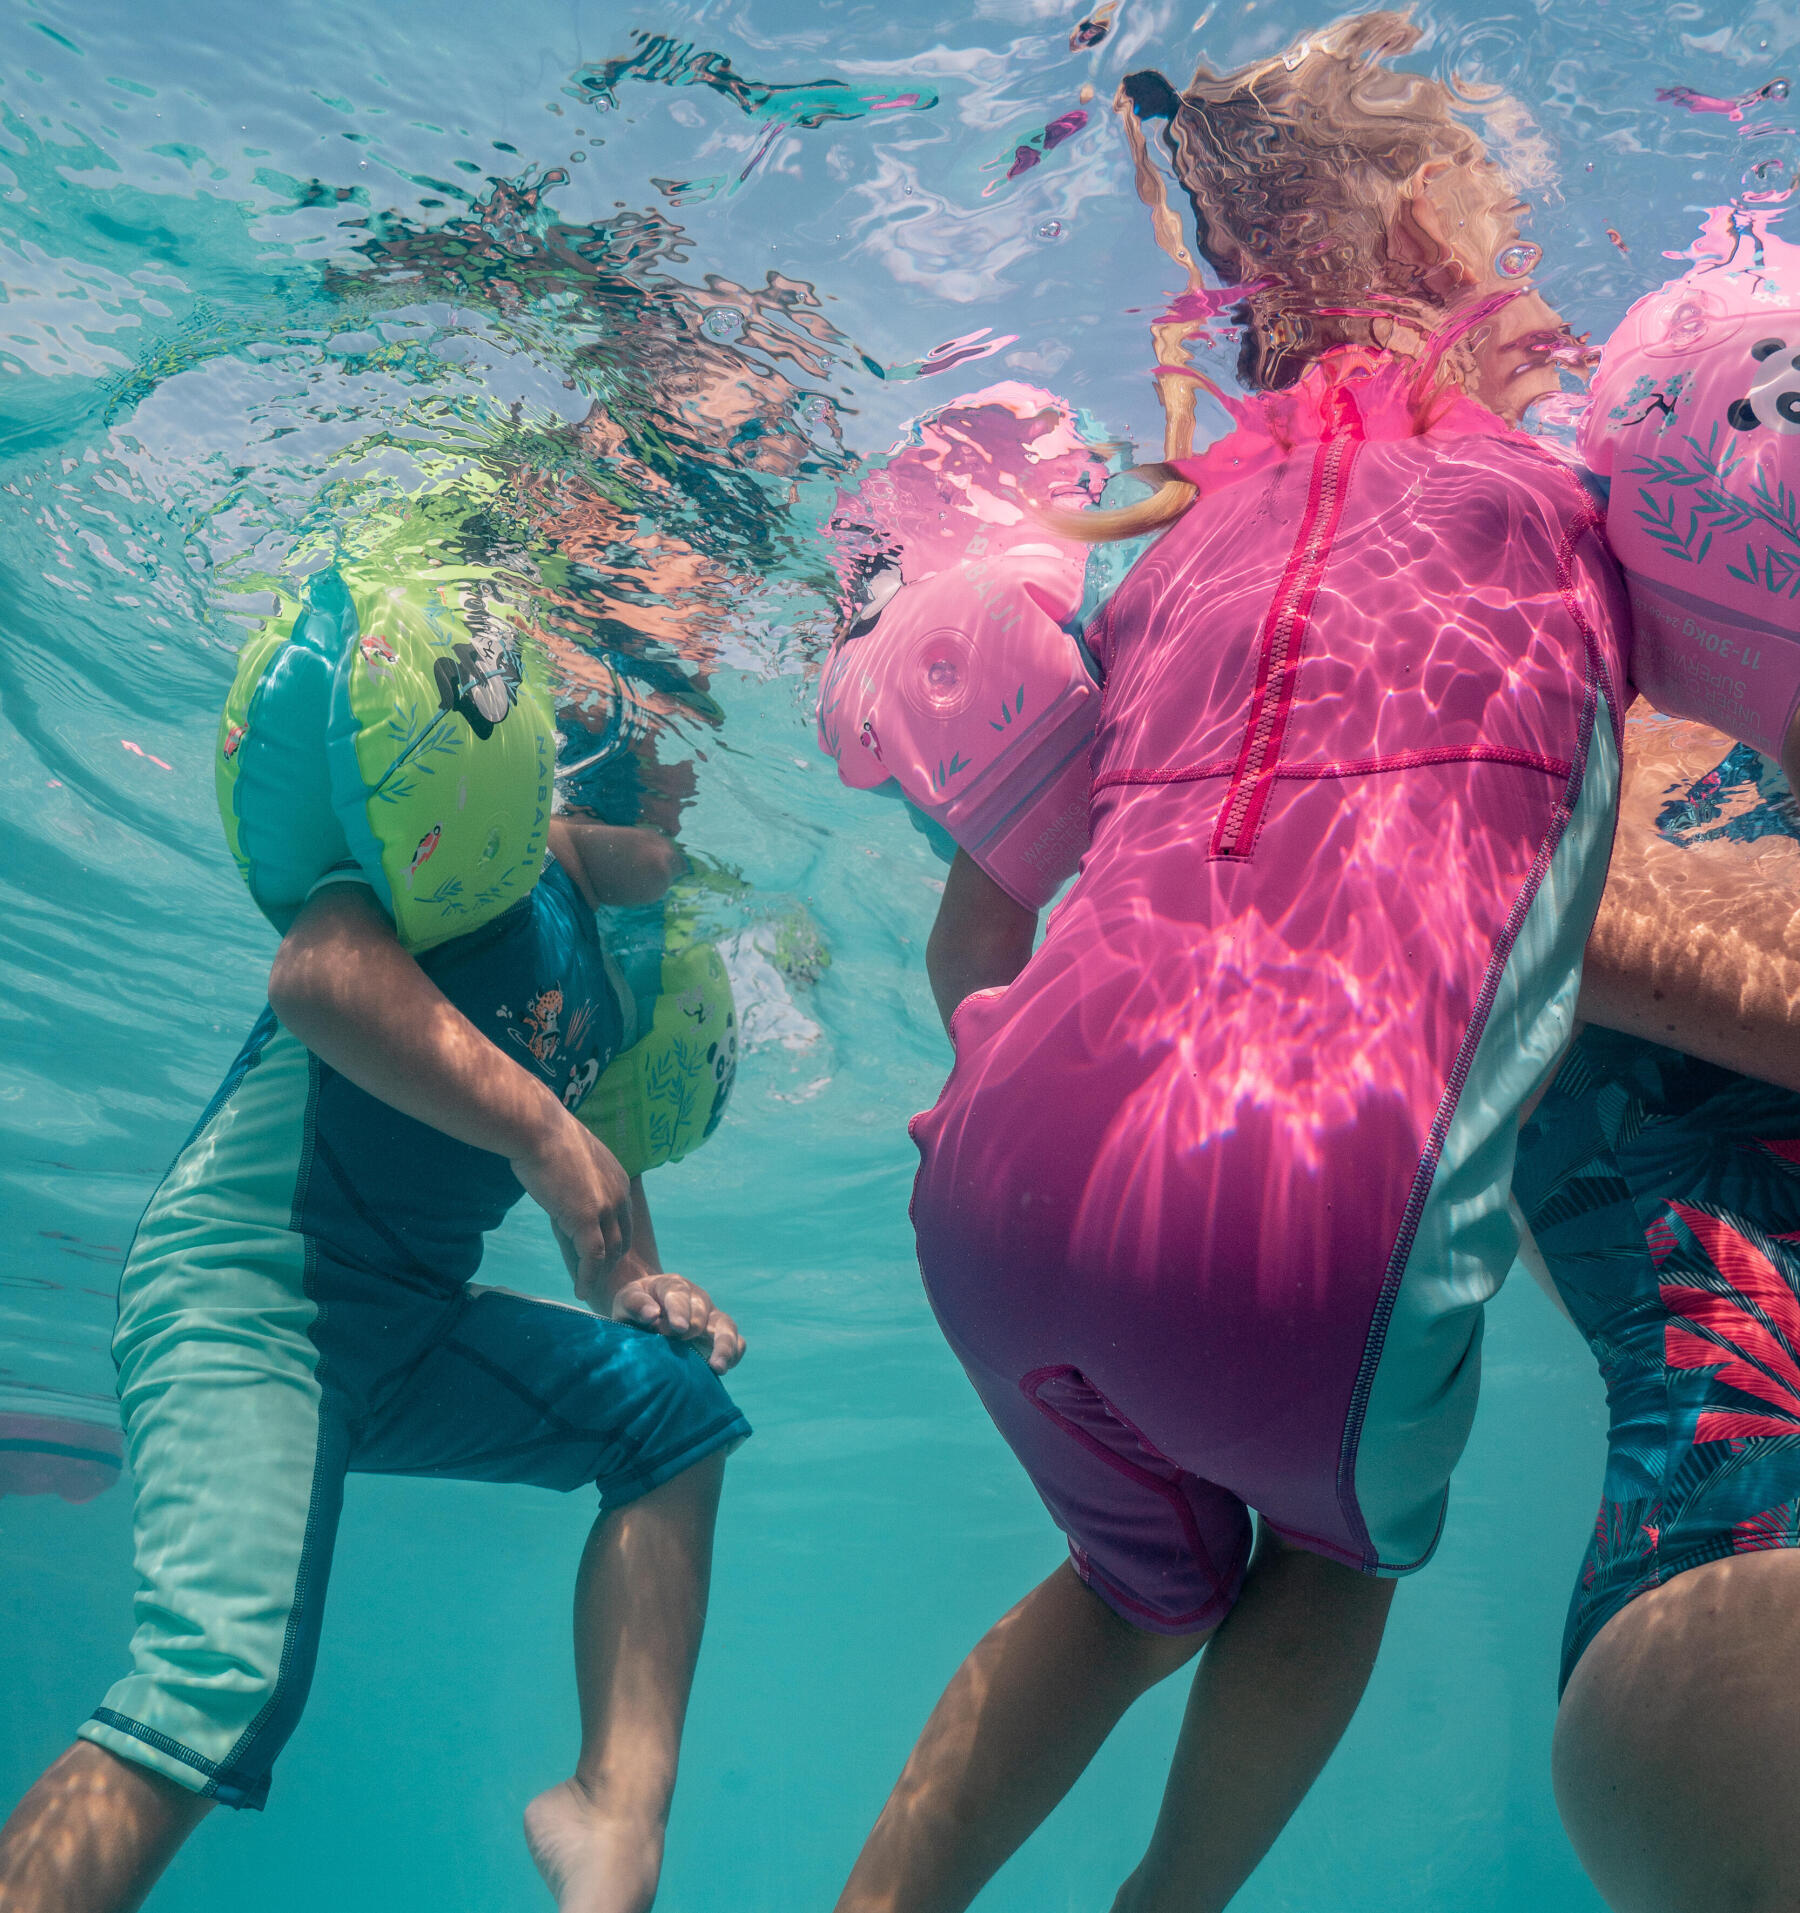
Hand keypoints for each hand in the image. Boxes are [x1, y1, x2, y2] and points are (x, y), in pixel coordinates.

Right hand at [511, 1111, 633, 1298]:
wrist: (537, 1130)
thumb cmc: (547, 1138)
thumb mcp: (576, 1160)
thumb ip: (582, 1180)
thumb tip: (573, 1190)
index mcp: (619, 1180)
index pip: (623, 1221)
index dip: (614, 1241)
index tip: (603, 1257)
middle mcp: (620, 1195)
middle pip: (621, 1239)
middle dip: (610, 1262)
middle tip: (596, 1279)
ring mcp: (606, 1208)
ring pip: (609, 1252)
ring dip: (599, 1274)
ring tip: (588, 1290)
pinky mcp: (586, 1219)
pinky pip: (592, 1257)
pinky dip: (588, 1277)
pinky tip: (581, 1291)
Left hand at [610, 1269, 746, 1374]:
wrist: (649, 1309)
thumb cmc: (637, 1306)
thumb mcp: (627, 1300)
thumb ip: (636, 1304)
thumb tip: (652, 1315)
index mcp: (674, 1286)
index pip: (679, 1295)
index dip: (680, 1311)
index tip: (678, 1328)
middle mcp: (697, 1299)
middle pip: (703, 1312)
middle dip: (692, 1329)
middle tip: (678, 1344)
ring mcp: (711, 1317)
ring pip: (727, 1327)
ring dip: (724, 1346)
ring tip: (717, 1367)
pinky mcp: (719, 1335)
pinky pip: (737, 1342)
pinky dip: (734, 1354)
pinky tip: (722, 1369)